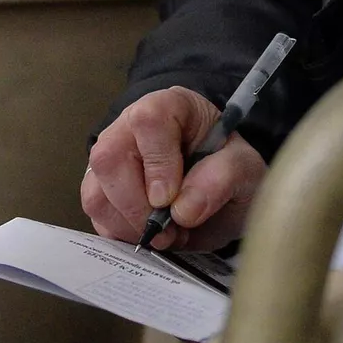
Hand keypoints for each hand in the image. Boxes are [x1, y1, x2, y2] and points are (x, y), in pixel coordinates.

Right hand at [82, 87, 267, 251]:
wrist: (219, 193)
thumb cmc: (228, 170)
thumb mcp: (247, 170)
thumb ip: (223, 178)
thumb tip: (183, 209)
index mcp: (170, 106)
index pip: (147, 121)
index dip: (157, 163)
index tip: (171, 198)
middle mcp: (130, 127)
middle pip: (108, 158)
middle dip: (138, 206)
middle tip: (170, 227)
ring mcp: (110, 159)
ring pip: (95, 193)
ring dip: (132, 225)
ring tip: (168, 233)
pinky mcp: (100, 190)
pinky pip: (96, 218)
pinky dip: (124, 236)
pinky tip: (153, 234)